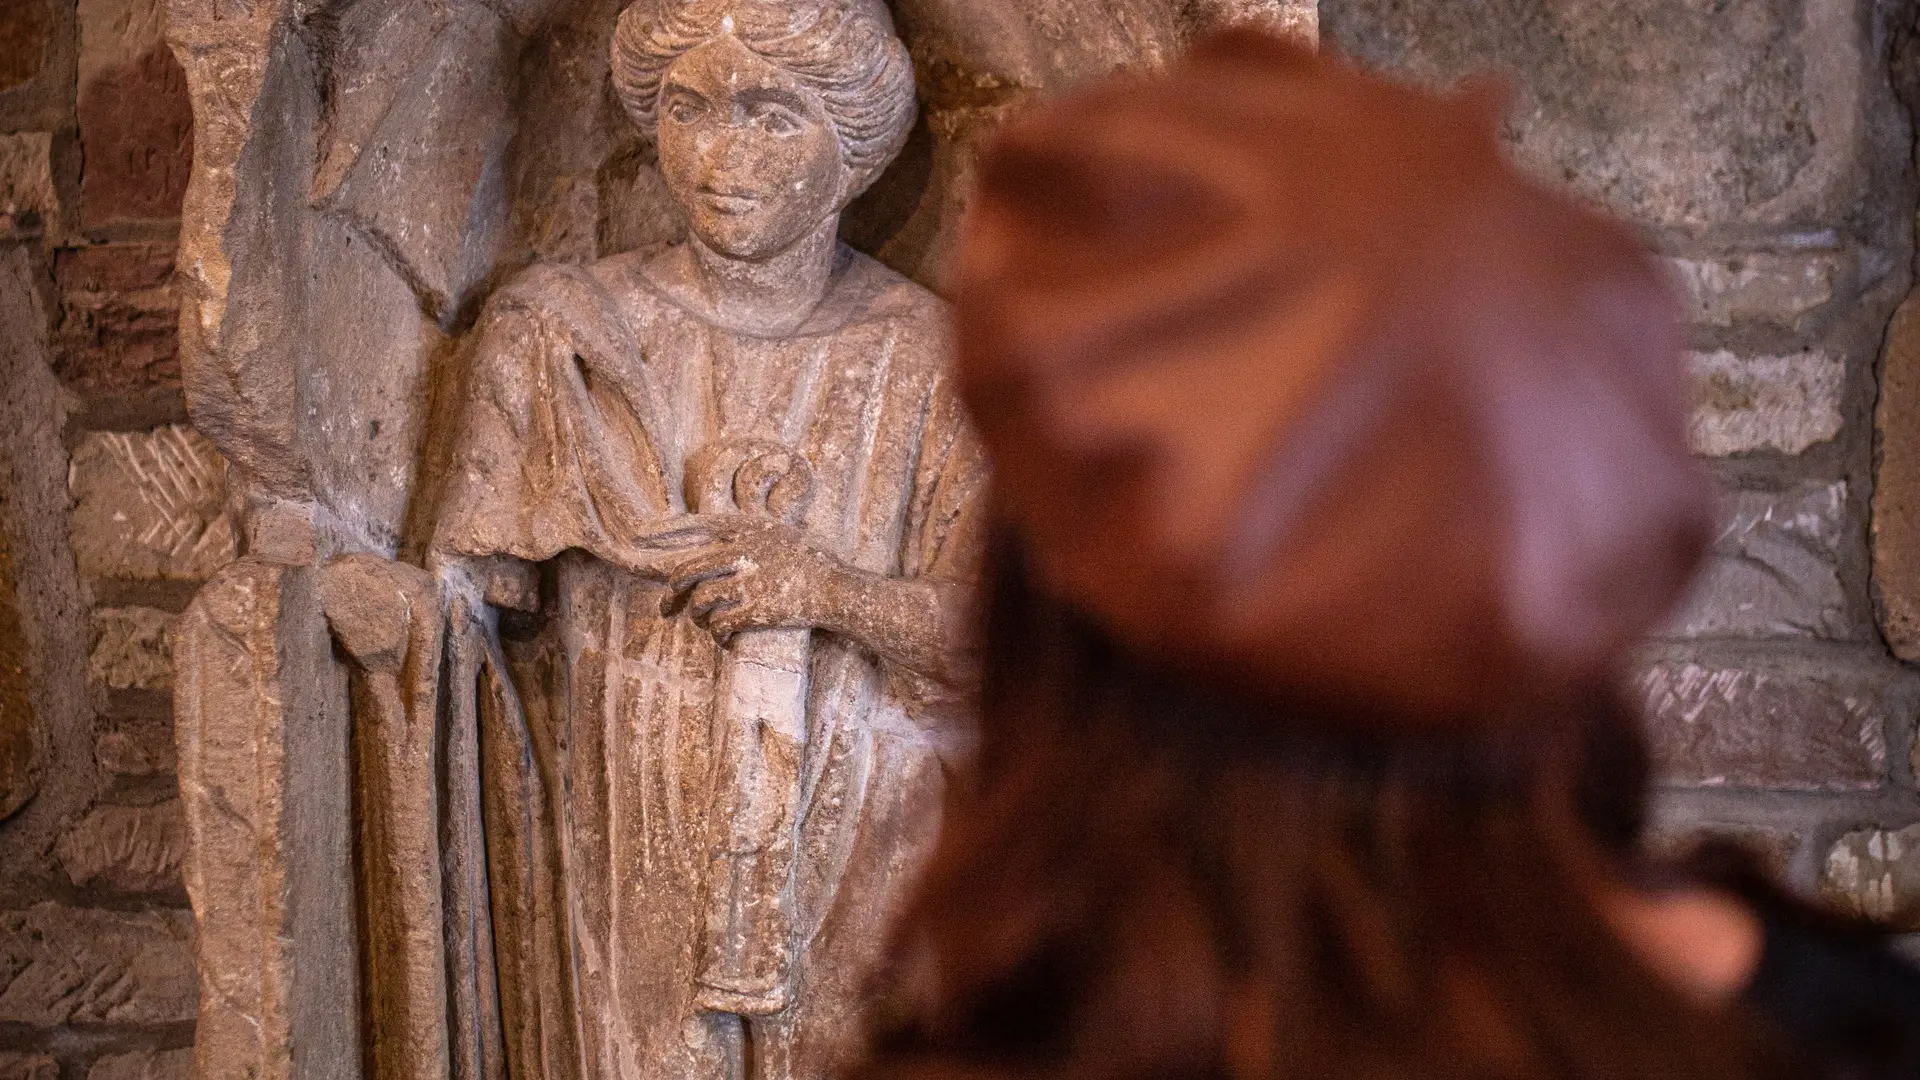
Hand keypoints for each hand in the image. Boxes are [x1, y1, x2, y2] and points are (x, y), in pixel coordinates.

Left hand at [651, 516, 856, 640]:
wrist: (836, 589)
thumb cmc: (809, 562)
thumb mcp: (778, 534)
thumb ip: (746, 536)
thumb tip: (708, 548)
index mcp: (747, 528)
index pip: (694, 525)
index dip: (663, 532)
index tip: (637, 536)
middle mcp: (743, 551)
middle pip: (686, 571)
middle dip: (670, 595)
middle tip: (665, 611)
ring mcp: (749, 580)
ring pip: (700, 602)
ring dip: (697, 619)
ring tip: (706, 625)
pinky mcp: (757, 609)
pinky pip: (721, 625)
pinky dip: (719, 637)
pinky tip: (725, 641)